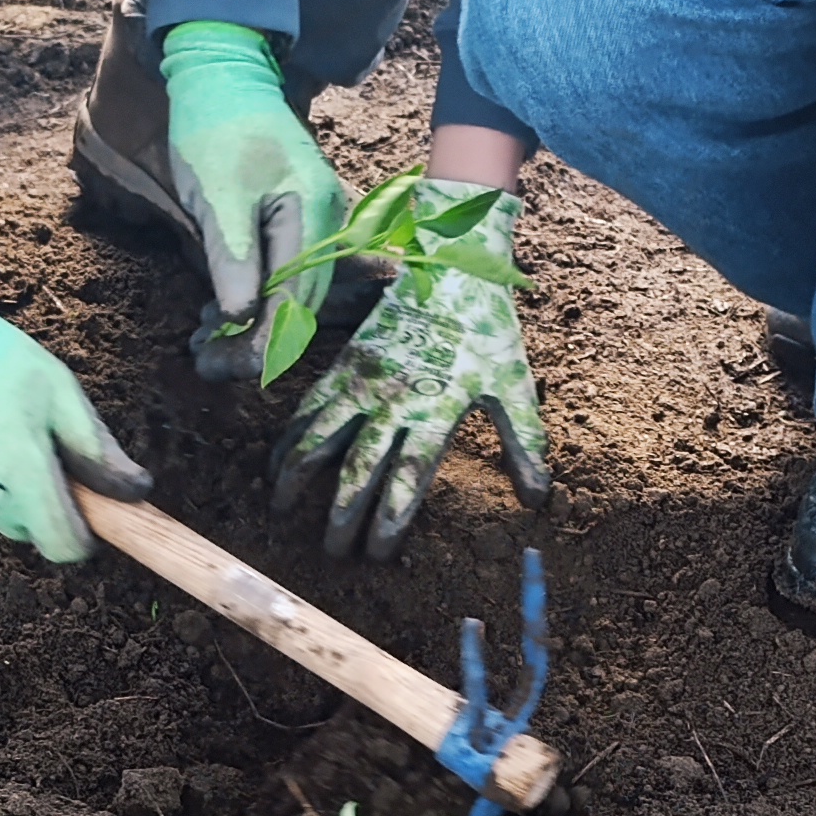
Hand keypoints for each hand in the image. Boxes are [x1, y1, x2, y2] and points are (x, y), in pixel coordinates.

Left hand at [158, 20, 344, 340]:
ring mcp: (315, 221)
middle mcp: (326, 222)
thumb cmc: (216, 128)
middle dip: (253, 340)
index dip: (262, 341)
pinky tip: (218, 311)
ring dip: (248, 322)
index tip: (225, 366)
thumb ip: (233, 258)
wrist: (223, 75)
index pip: (295, 299)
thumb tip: (239, 317)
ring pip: (290, 292)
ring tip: (203, 343)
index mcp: (313, 214)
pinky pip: (282, 272)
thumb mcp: (216, 196)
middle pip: (298, 304)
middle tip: (206, 363)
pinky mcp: (296, 221)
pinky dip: (252, 296)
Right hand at [271, 177, 546, 557]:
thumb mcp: (512, 382)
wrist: (450, 262)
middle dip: (343, 514)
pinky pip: (310, 405)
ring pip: (320, 436)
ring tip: (281, 508)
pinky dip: (290, 435)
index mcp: (434, 410)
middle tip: (334, 552)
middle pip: (358, 468)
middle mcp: (391, 400)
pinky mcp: (346, 364)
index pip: (405, 477)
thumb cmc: (486, 326)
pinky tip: (277, 460)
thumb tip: (538, 496)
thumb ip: (523, 440)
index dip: (388, 519)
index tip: (377, 553)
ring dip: (299, 475)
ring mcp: (362, 381)